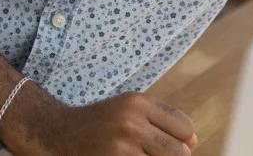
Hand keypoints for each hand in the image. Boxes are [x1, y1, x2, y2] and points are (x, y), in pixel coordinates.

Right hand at [39, 92, 196, 155]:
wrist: (58, 134)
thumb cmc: (102, 123)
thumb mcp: (129, 110)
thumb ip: (163, 121)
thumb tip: (195, 142)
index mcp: (137, 102)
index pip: (184, 127)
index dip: (184, 140)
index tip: (169, 144)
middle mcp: (130, 122)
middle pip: (180, 152)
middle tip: (152, 154)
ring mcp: (120, 148)